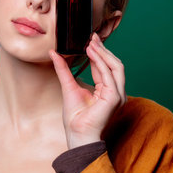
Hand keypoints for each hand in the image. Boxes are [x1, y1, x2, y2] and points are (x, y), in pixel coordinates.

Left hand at [49, 33, 126, 148]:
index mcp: (108, 91)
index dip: (98, 53)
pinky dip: (101, 63)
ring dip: (103, 53)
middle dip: (103, 50)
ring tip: (91, 43)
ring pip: (116, 67)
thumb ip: (63, 69)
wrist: (77, 134)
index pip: (105, 68)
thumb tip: (54, 53)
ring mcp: (118, 95)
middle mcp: (116, 92)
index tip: (89, 40)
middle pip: (114, 65)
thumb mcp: (68, 87)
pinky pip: (110, 75)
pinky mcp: (114, 98)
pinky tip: (92, 54)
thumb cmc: (75, 118)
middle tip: (92, 37)